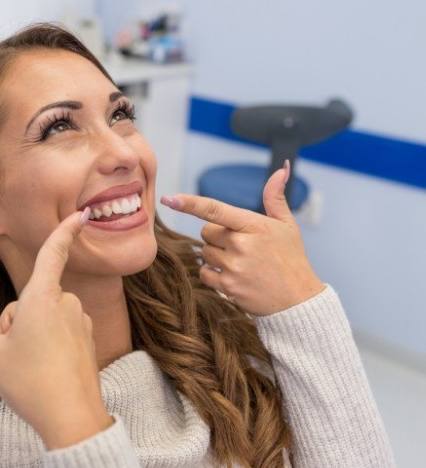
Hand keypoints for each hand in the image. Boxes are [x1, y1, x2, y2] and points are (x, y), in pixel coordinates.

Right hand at [0, 208, 112, 448]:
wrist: (72, 419)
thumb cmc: (29, 382)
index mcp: (43, 298)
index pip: (53, 253)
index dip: (66, 230)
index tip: (81, 214)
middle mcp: (66, 305)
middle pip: (30, 304)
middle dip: (12, 328)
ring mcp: (79, 325)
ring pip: (42, 324)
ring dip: (25, 344)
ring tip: (13, 378)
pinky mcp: (87, 344)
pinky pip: (58, 339)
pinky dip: (42, 354)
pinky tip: (33, 379)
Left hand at [161, 161, 324, 315]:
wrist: (298, 300)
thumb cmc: (291, 259)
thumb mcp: (287, 225)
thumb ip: (275, 197)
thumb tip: (282, 168)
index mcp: (253, 225)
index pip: (214, 210)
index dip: (189, 203)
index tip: (169, 198)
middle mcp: (241, 244)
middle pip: (206, 232)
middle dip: (218, 237)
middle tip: (241, 247)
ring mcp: (234, 267)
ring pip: (204, 252)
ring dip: (216, 256)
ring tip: (241, 263)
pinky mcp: (228, 287)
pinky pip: (204, 273)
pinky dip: (213, 274)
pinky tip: (233, 276)